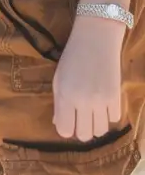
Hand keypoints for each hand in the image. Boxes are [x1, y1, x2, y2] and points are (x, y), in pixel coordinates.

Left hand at [53, 14, 122, 140]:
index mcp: (65, 97)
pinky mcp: (116, 96)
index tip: (68, 120)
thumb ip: (59, 103)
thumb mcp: (58, 80)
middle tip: (81, 119)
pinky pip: (114, 119)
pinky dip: (109, 115)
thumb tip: (59, 123)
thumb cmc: (72, 58)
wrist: (96, 39)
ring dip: (96, 125)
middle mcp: (83, 102)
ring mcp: (101, 100)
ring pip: (101, 131)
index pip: (65, 131)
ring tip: (93, 113)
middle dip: (81, 130)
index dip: (66, 128)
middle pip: (84, 135)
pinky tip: (105, 104)